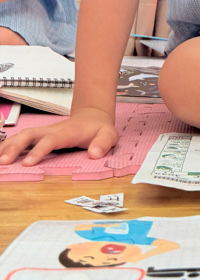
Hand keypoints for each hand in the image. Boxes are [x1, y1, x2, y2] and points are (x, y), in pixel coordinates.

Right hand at [0, 109, 117, 166]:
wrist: (92, 116)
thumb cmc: (99, 128)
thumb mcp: (109, 135)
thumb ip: (103, 143)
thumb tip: (95, 154)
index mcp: (66, 133)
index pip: (49, 141)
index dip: (38, 151)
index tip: (28, 163)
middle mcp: (51, 131)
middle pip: (29, 135)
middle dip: (15, 147)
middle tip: (4, 162)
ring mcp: (44, 132)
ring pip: (22, 136)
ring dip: (8, 146)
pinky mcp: (40, 135)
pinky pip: (21, 139)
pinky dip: (9, 145)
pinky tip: (1, 153)